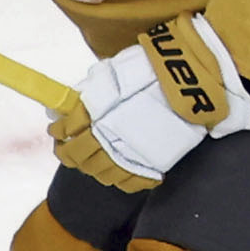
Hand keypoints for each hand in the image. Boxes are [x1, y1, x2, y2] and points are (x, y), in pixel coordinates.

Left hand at [51, 13, 249, 190]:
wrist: (193, 78)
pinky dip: (120, 180)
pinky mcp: (152, 164)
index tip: (56, 131)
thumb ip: (93, 90)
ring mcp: (129, 154)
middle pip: (77, 156)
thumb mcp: (115, 72)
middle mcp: (107, 136)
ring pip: (99, 172)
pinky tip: (117, 172)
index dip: (58, 132)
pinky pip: (129, 182)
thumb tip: (73, 101)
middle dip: (67, 152)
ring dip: (90, 168)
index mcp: (95, 113)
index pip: (66, 130)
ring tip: (90, 162)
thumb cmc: (154, 68)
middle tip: (66, 149)